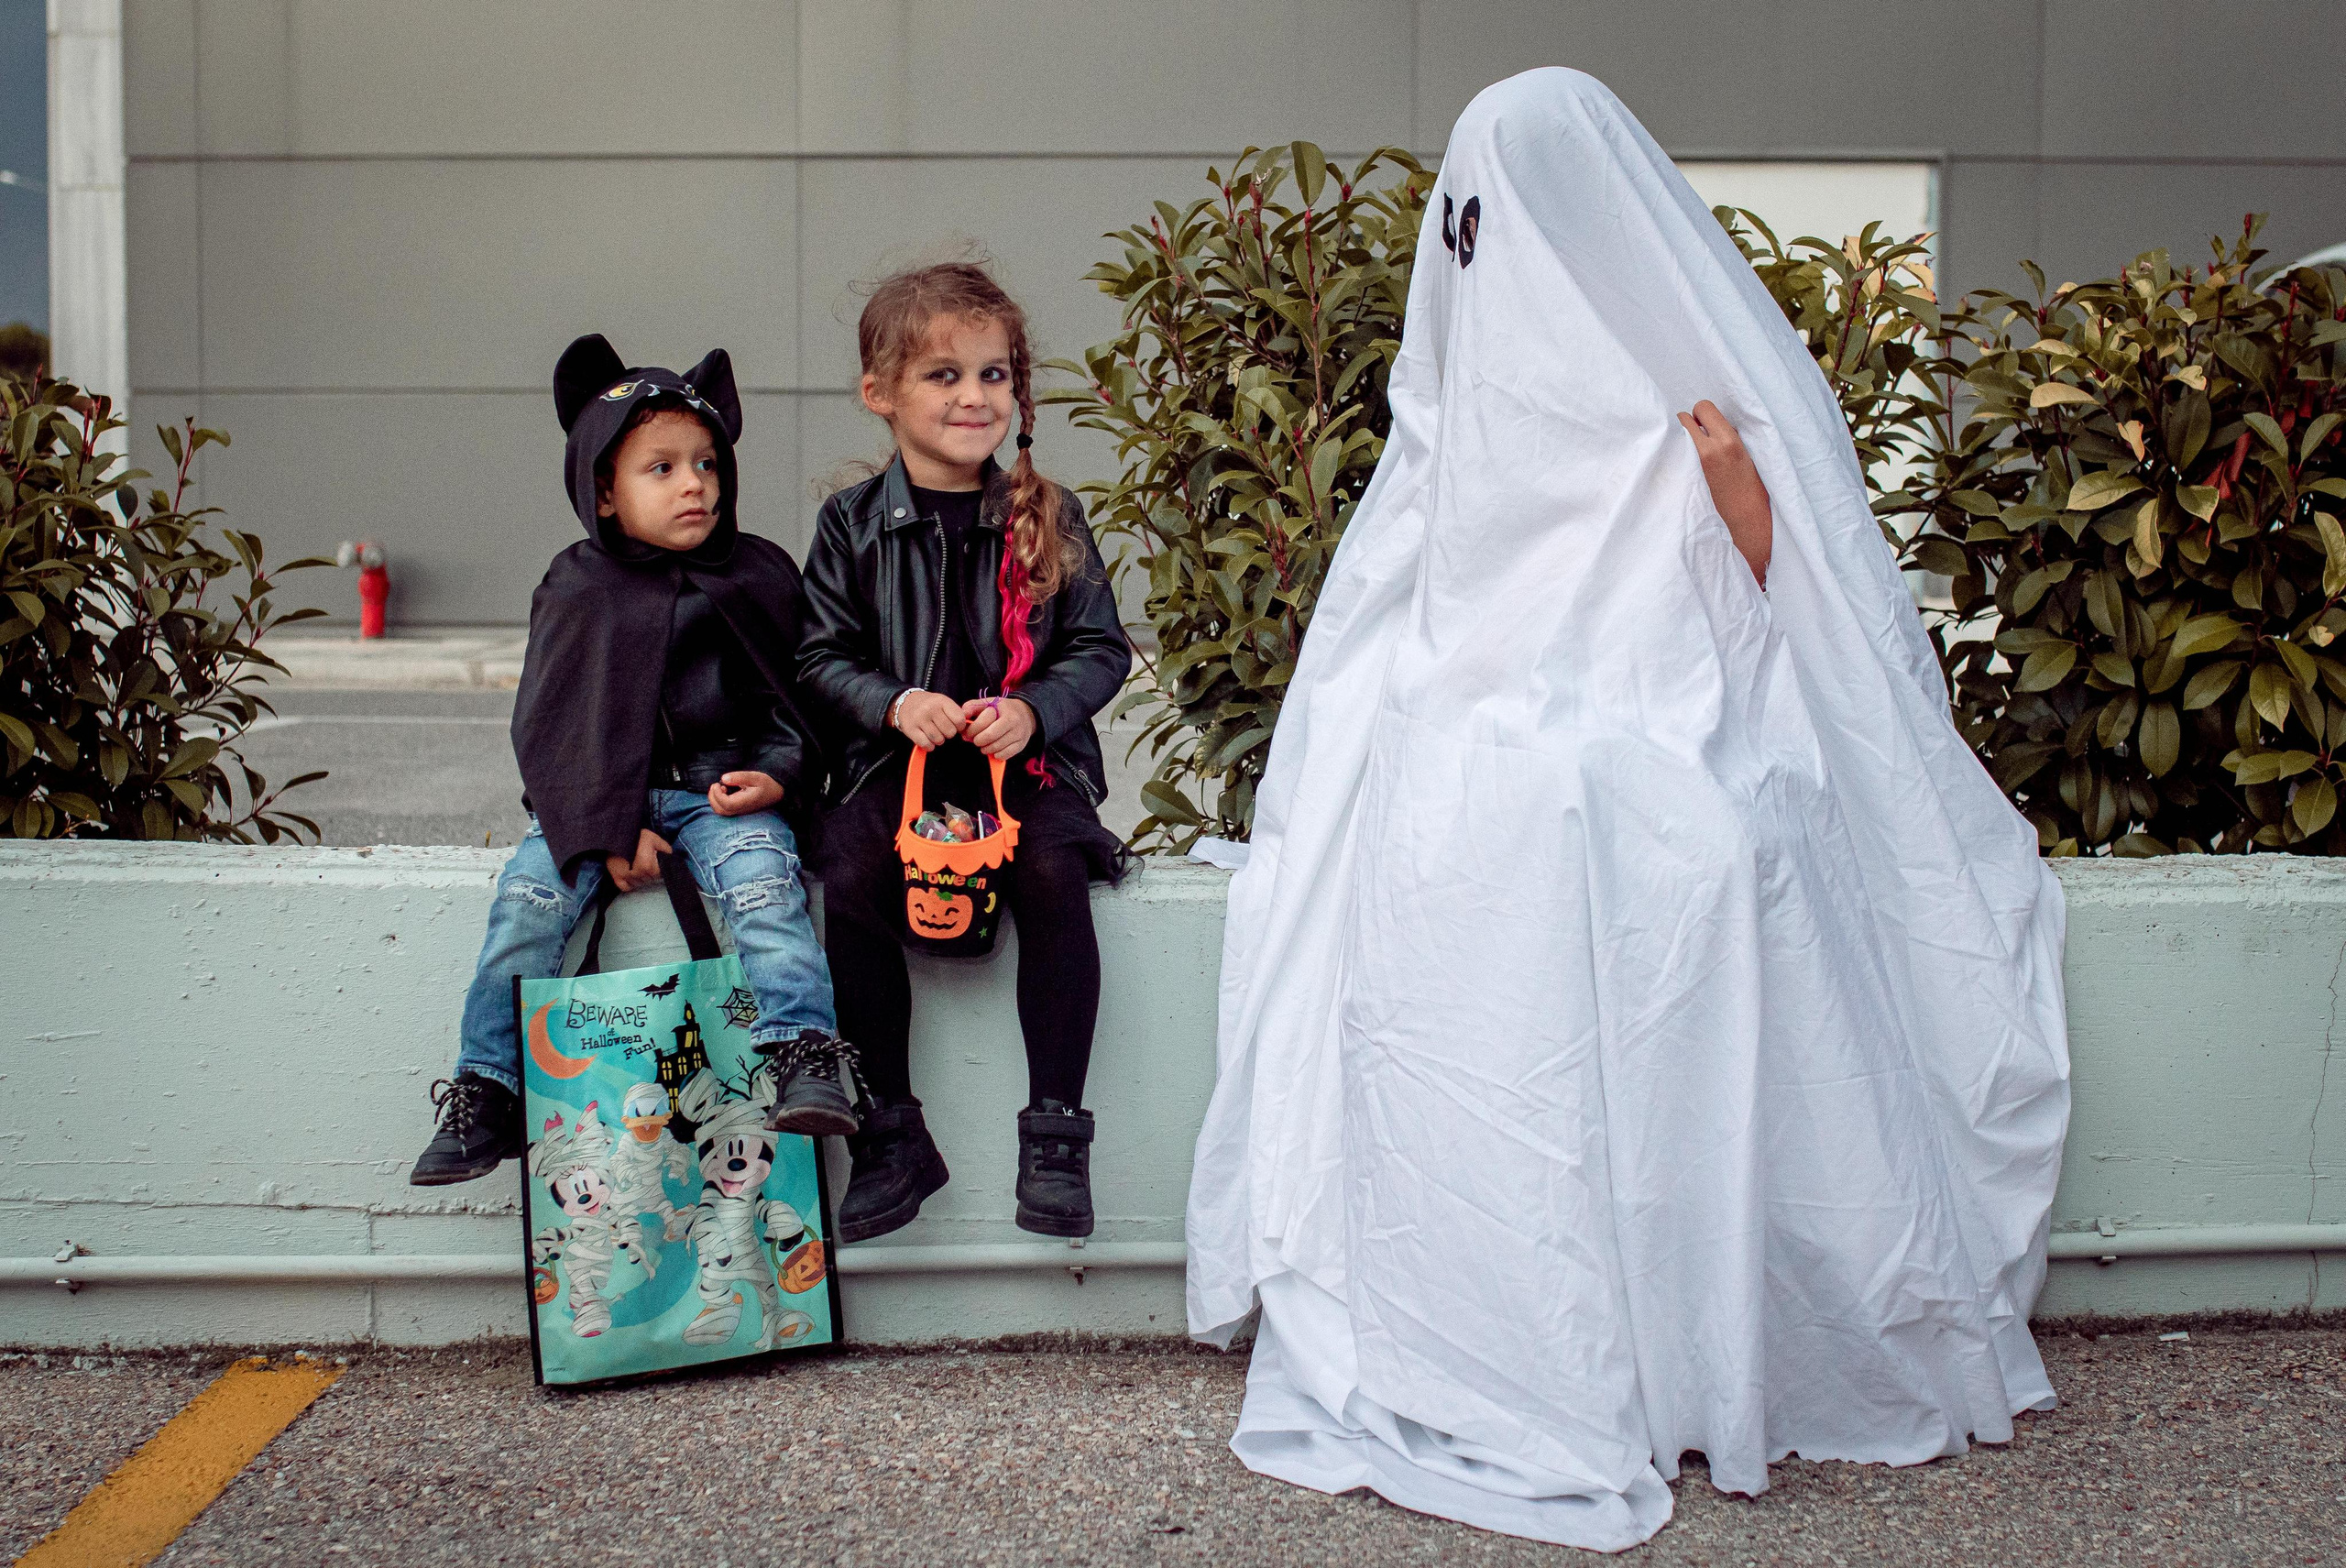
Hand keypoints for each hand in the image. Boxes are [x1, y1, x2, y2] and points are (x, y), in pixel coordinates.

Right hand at [603, 828, 672, 892]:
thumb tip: (671, 859)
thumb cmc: (637, 837)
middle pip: (649, 880)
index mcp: (648, 866)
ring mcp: (626, 878)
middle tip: (645, 861)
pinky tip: (631, 874)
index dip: (658, 868)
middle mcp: (637, 875)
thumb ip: (666, 850)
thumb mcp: (655, 839)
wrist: (616, 836)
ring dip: (640, 878)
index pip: (659, 875)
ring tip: (637, 866)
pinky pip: (627, 888)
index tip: (654, 861)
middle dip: (650, 873)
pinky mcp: (617, 878)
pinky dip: (630, 883)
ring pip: (639, 884)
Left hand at [708, 771, 783, 815]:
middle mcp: (741, 809)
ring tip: (721, 787)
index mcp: (745, 802)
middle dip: (713, 797)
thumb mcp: (755, 776)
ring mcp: (739, 811)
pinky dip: (718, 801)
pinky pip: (723, 809)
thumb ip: (739, 777)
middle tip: (716, 785)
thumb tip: (723, 779)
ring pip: (720, 811)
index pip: (726, 804)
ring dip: (715, 799)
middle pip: (720, 810)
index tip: (718, 783)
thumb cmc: (766, 784)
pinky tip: (725, 791)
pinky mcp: (738, 810)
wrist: (775, 793)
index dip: (717, 794)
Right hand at [893, 690, 963, 748]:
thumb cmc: (929, 705)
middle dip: (948, 733)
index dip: (959, 726)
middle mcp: (930, 709)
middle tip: (941, 728)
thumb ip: (956, 713)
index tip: (954, 725)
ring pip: (939, 740)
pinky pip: (926, 744)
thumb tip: (968, 726)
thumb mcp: (943, 702)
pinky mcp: (911, 730)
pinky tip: (928, 740)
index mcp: (941, 701)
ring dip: (938, 740)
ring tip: (934, 733)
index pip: (960, 720)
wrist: (905, 702)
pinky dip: (929, 746)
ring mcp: (920, 719)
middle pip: (950, 732)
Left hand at [960, 697, 1035, 758]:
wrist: (1026, 714)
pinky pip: (1004, 755)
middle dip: (977, 741)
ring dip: (985, 748)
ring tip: (984, 744)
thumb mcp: (989, 703)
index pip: (983, 723)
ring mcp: (1018, 735)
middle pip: (989, 737)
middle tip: (975, 739)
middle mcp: (1014, 722)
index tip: (967, 733)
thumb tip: (963, 715)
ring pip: (995, 748)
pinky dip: (995, 754)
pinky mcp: (1020, 746)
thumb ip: (973, 706)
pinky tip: (994, 748)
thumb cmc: (1002, 710)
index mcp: (1003, 710)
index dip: (971, 730)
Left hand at [1678, 400, 1772, 586]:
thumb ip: (1728, 441)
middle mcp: (1704, 452)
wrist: (1745, 534)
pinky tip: (1676, 472)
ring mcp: (1687, 468)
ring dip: (1675, 443)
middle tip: (1695, 445)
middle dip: (1687, 428)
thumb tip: (1710, 428)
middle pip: (1681, 418)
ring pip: (1669, 437)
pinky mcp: (1675, 484)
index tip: (1707, 429)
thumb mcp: (1748, 461)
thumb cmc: (1751, 497)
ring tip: (1686, 459)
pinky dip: (1669, 461)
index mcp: (1728, 444)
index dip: (1704, 417)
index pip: (1703, 408)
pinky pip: (1663, 459)